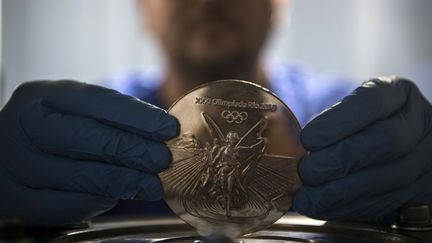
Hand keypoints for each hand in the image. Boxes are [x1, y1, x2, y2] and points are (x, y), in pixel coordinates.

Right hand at [0, 80, 177, 225]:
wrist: (7, 151)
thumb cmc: (53, 129)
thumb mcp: (73, 111)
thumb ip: (109, 119)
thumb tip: (162, 134)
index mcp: (44, 94)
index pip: (97, 101)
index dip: (137, 116)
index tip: (169, 128)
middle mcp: (25, 125)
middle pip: (87, 137)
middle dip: (134, 149)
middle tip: (164, 159)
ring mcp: (16, 163)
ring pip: (79, 175)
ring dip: (124, 180)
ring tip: (153, 184)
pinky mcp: (16, 198)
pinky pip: (62, 205)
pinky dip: (95, 202)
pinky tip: (118, 197)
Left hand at [293, 76, 431, 223]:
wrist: (394, 142)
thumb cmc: (361, 124)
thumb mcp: (350, 109)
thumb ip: (330, 122)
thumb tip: (292, 147)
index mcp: (397, 93)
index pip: (372, 102)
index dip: (338, 122)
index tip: (308, 139)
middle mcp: (419, 123)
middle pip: (385, 140)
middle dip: (339, 159)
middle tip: (306, 172)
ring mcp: (426, 157)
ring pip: (389, 176)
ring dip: (342, 191)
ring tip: (309, 197)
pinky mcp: (423, 190)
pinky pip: (390, 202)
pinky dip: (352, 208)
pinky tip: (325, 207)